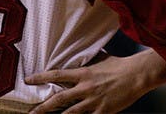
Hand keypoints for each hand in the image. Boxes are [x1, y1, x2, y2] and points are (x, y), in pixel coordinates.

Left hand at [26, 54, 148, 113]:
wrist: (137, 74)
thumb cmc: (120, 65)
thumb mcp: (100, 59)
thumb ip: (87, 60)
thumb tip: (78, 56)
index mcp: (83, 73)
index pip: (56, 74)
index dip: (40, 78)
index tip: (28, 80)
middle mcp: (85, 88)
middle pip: (59, 99)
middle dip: (42, 108)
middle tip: (31, 113)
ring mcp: (94, 101)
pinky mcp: (103, 111)